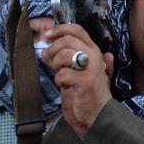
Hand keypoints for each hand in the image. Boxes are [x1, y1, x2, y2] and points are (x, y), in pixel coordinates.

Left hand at [44, 24, 113, 139]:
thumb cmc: (86, 93)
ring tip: (62, 76)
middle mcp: (94, 55)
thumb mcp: (75, 71)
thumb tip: (46, 46)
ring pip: (63, 55)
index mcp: (92, 50)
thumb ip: (63, 57)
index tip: (46, 35)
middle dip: (53, 50)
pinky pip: (62, 74)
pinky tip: (66, 86)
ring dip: (56, 66)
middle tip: (51, 61)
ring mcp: (90, 67)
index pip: (76, 29)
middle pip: (67, 40)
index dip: (59, 29)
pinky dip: (60, 81)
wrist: (97, 114)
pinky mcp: (85, 80)